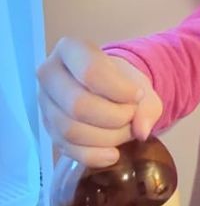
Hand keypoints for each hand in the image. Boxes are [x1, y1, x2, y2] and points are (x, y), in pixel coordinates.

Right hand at [37, 37, 162, 166]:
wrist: (109, 89)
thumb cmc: (123, 81)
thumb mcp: (142, 85)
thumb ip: (147, 105)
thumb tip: (141, 130)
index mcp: (69, 50)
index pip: (90, 71)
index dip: (120, 90)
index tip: (137, 95)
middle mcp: (49, 74)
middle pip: (78, 105)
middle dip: (114, 117)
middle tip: (131, 115)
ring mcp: (45, 104)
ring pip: (71, 130)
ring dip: (108, 137)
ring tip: (126, 130)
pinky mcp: (49, 130)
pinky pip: (69, 150)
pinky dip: (94, 156)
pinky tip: (113, 155)